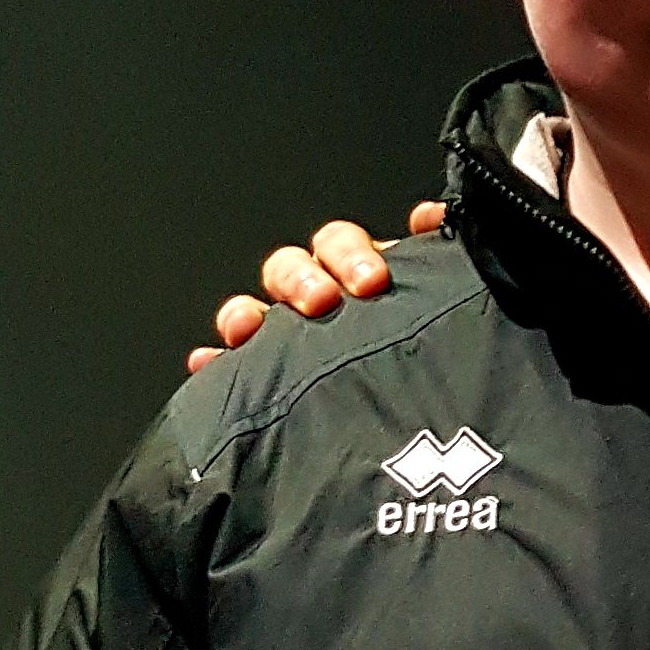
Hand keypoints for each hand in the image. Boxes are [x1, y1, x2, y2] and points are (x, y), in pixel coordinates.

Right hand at [186, 200, 447, 372]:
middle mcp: (320, 300)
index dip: (349, 254)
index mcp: (361, 277)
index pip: (339, 246)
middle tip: (322, 302)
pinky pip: (227, 369)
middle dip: (302, 280)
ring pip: (253, 309)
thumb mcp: (444, 303)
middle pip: (291, 269)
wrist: (430, 431)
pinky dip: (214, 365)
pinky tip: (205, 365)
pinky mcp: (261, 380)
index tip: (370, 281)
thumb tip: (432, 218)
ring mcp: (288, 338)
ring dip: (246, 312)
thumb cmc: (434, 346)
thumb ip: (441, 260)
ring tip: (249, 328)